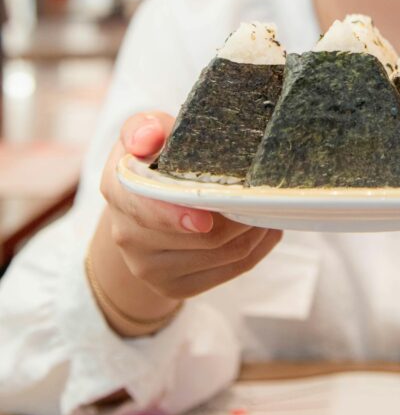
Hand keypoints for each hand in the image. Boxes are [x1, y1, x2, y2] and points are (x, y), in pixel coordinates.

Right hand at [98, 111, 281, 301]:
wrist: (142, 205)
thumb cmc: (153, 157)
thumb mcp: (146, 130)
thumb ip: (145, 126)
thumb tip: (148, 138)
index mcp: (118, 191)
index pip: (144, 209)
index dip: (175, 216)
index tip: (206, 217)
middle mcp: (126, 235)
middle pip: (199, 237)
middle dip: (237, 214)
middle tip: (262, 193)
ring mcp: (148, 268)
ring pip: (222, 254)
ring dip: (253, 230)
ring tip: (265, 206)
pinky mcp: (174, 288)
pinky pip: (230, 273)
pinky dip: (256, 249)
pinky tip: (263, 229)